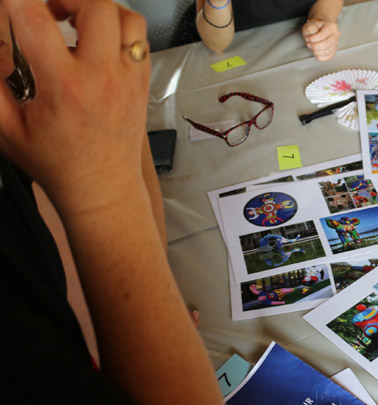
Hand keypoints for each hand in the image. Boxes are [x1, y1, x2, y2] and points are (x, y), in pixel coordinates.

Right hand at [0, 0, 149, 213]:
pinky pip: (140, 40)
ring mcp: (128, 79)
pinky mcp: (141, 84)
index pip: (37, 20)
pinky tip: (98, 41)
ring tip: (75, 20)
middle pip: (95, 6)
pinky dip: (119, 29)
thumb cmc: (58, 164)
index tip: (12, 2)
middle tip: (47, 9)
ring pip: (127, 18)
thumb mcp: (7, 128)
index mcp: (64, 86)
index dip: (17, 1)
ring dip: (98, 9)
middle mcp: (102, 78)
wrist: (103, 190)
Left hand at [302, 18, 339, 60]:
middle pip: (328, 44)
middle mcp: (336, 35)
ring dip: (317, 52)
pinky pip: (328, 57)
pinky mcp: (334, 51)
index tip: (307, 39)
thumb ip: (310, 29)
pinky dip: (320, 57)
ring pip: (328, 52)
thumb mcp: (310, 25)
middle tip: (309, 44)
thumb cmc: (314, 27)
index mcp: (332, 26)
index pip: (323, 35)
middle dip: (316, 46)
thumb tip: (312, 36)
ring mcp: (336, 44)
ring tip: (311, 48)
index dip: (313, 39)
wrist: (319, 29)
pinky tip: (315, 52)